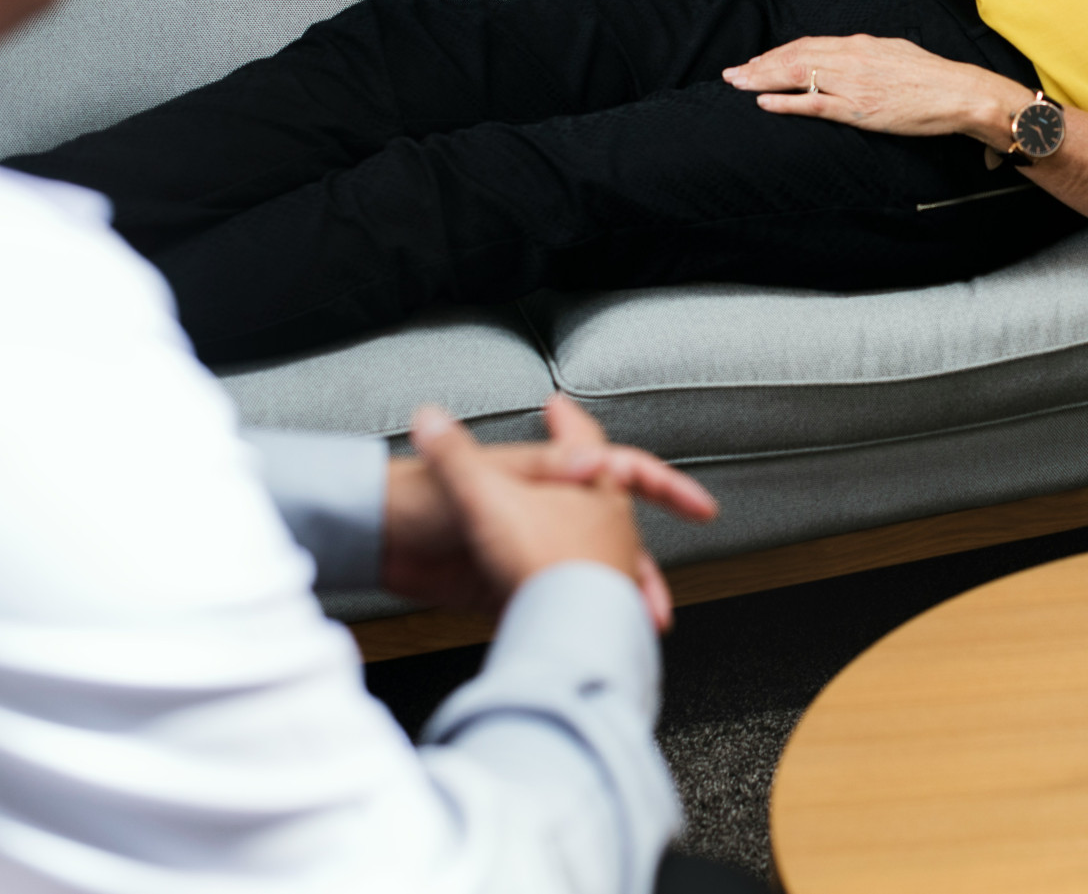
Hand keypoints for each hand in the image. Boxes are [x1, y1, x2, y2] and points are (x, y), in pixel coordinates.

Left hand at [386, 394, 716, 628]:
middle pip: (614, 537)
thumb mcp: (485, 478)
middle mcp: (546, 510)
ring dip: (608, 604)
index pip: (621, 471)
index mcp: (551, 476)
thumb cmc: (420, 498)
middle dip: (640, 572)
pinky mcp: (503, 585)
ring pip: (586, 576)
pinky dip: (568, 624)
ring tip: (623, 636)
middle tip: (655, 605)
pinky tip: (578, 646)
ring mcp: (528, 548)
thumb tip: (592, 454)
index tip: (701, 509)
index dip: (665, 488)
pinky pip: (549, 606)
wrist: (373, 540)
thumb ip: (546, 467)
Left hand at [723, 34, 1030, 145]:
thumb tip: (851, 59)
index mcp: (860, 44)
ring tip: (738, 85)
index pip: (808, 44)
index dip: (777, 53)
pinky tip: (764, 103)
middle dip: (760, 65)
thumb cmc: (933, 79)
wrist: (959, 92)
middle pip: (794, 56)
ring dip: (762, 79)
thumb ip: (868, 57)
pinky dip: (785, 102)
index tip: (757, 61)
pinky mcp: (859, 108)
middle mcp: (851, 57)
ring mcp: (852, 82)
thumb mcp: (895, 55)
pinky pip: (813, 103)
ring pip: (796, 74)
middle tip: (733, 74)